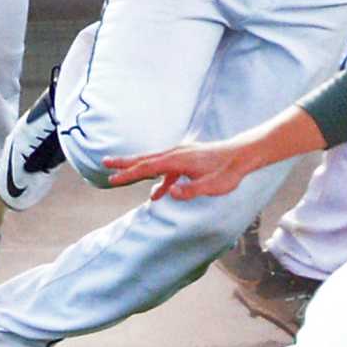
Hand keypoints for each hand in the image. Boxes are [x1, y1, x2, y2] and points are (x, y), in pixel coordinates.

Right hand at [105, 140, 252, 200]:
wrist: (242, 155)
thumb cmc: (228, 172)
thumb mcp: (212, 186)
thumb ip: (190, 191)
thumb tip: (168, 193)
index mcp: (178, 160)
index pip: (147, 168)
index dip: (128, 174)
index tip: (112, 179)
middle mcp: (176, 153)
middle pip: (145, 159)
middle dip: (124, 163)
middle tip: (105, 164)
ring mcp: (182, 154)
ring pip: (154, 162)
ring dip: (138, 169)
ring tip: (122, 175)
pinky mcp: (187, 158)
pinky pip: (167, 169)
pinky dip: (158, 179)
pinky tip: (157, 193)